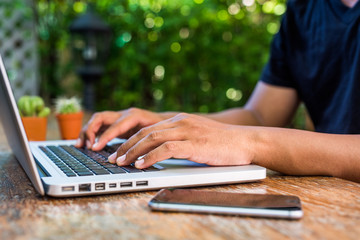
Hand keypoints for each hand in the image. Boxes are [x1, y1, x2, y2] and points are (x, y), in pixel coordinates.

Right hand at [75, 108, 165, 150]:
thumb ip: (148, 143)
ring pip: (98, 120)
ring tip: (80, 145)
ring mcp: (120, 118)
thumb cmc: (165, 130)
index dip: (105, 137)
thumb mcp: (158, 136)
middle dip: (90, 131)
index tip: (95, 148)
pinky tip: (86, 145)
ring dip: (87, 131)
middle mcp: (124, 115)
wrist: (169, 122)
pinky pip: (100, 126)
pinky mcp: (117, 123)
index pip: (115, 125)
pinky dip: (92, 134)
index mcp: (134, 116)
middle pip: (101, 117)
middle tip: (86, 146)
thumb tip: (140, 156)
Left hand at [108, 113, 253, 168]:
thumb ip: (180, 139)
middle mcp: (180, 122)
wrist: (245, 141)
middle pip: (146, 132)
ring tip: (122, 162)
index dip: (131, 140)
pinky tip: (141, 164)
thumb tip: (162, 152)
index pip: (149, 129)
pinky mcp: (193, 143)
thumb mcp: (197, 136)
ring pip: (152, 139)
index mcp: (180, 120)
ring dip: (133, 151)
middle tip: (114, 158)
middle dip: (126, 145)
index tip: (119, 151)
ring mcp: (187, 131)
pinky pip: (166, 149)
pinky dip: (150, 157)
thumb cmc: (222, 142)